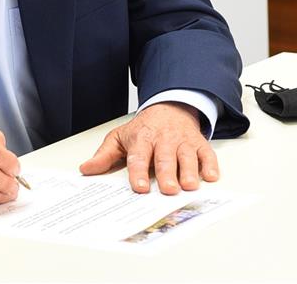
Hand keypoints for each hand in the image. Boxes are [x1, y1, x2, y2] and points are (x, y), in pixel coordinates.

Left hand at [79, 102, 218, 194]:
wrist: (169, 107)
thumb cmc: (144, 128)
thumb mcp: (120, 137)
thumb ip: (104, 155)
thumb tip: (86, 169)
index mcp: (142, 139)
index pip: (139, 157)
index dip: (139, 172)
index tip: (140, 187)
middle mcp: (163, 140)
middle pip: (164, 158)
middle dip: (166, 174)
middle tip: (168, 190)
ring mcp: (182, 141)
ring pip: (186, 156)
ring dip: (188, 171)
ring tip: (188, 186)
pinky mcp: (199, 143)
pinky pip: (206, 154)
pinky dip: (210, 164)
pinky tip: (210, 176)